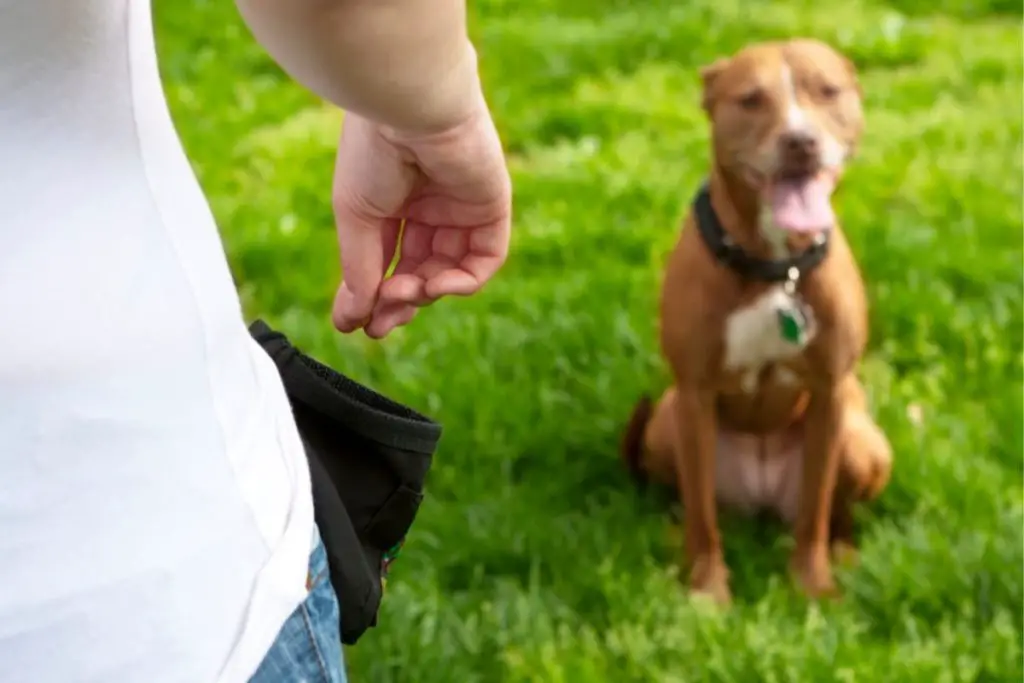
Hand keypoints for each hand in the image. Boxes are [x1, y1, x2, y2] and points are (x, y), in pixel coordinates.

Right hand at [330, 95, 511, 338]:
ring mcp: (461, 208)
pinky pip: (484, 261)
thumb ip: (360, 269)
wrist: (410, 108)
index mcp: (392, 200)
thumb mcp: (356, 217)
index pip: (386, 259)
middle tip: (381, 326)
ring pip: (448, 271)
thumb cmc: (373, 152)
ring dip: (425, 293)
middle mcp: (428, 205)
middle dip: (398, 302)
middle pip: (418, 271)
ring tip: (405, 293)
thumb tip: (352, 318)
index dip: (372, 294)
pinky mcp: (491, 209)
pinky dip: (462, 283)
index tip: (355, 324)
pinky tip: (438, 285)